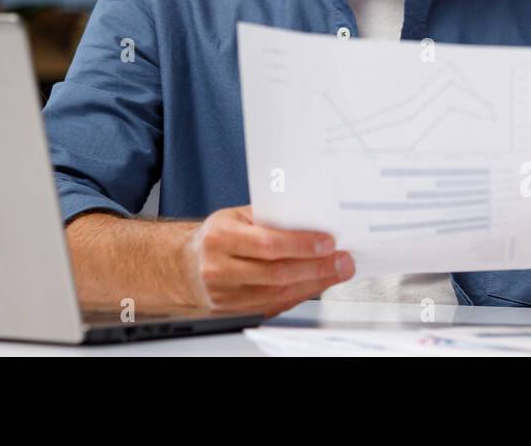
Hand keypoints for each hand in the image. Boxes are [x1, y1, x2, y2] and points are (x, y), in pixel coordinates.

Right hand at [181, 205, 354, 316]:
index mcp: (220, 237)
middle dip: (317, 267)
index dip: (301, 244)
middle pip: (277, 272)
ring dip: (314, 283)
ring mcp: (226, 295)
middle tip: (342, 261)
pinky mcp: (234, 312)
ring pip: (279, 293)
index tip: (328, 242)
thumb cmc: (217, 237)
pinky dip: (299, 295)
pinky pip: (274, 306)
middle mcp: (219, 268)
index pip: (267, 243)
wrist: (189, 266)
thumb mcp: (237, 217)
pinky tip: (315, 285)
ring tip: (336, 272)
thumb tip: (311, 219)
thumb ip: (269, 218)